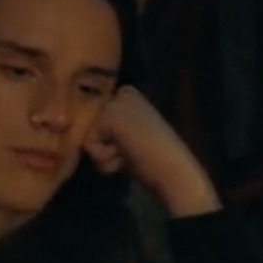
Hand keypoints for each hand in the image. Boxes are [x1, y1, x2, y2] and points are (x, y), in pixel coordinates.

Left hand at [84, 86, 220, 216]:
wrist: (173, 171)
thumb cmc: (156, 162)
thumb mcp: (131, 138)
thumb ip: (111, 132)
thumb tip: (90, 138)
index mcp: (130, 95)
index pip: (98, 124)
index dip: (112, 146)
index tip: (137, 148)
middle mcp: (123, 92)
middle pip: (91, 129)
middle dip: (107, 150)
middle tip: (135, 152)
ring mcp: (116, 101)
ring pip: (89, 137)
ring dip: (107, 156)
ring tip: (132, 153)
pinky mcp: (110, 115)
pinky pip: (89, 145)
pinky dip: (105, 158)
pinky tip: (127, 154)